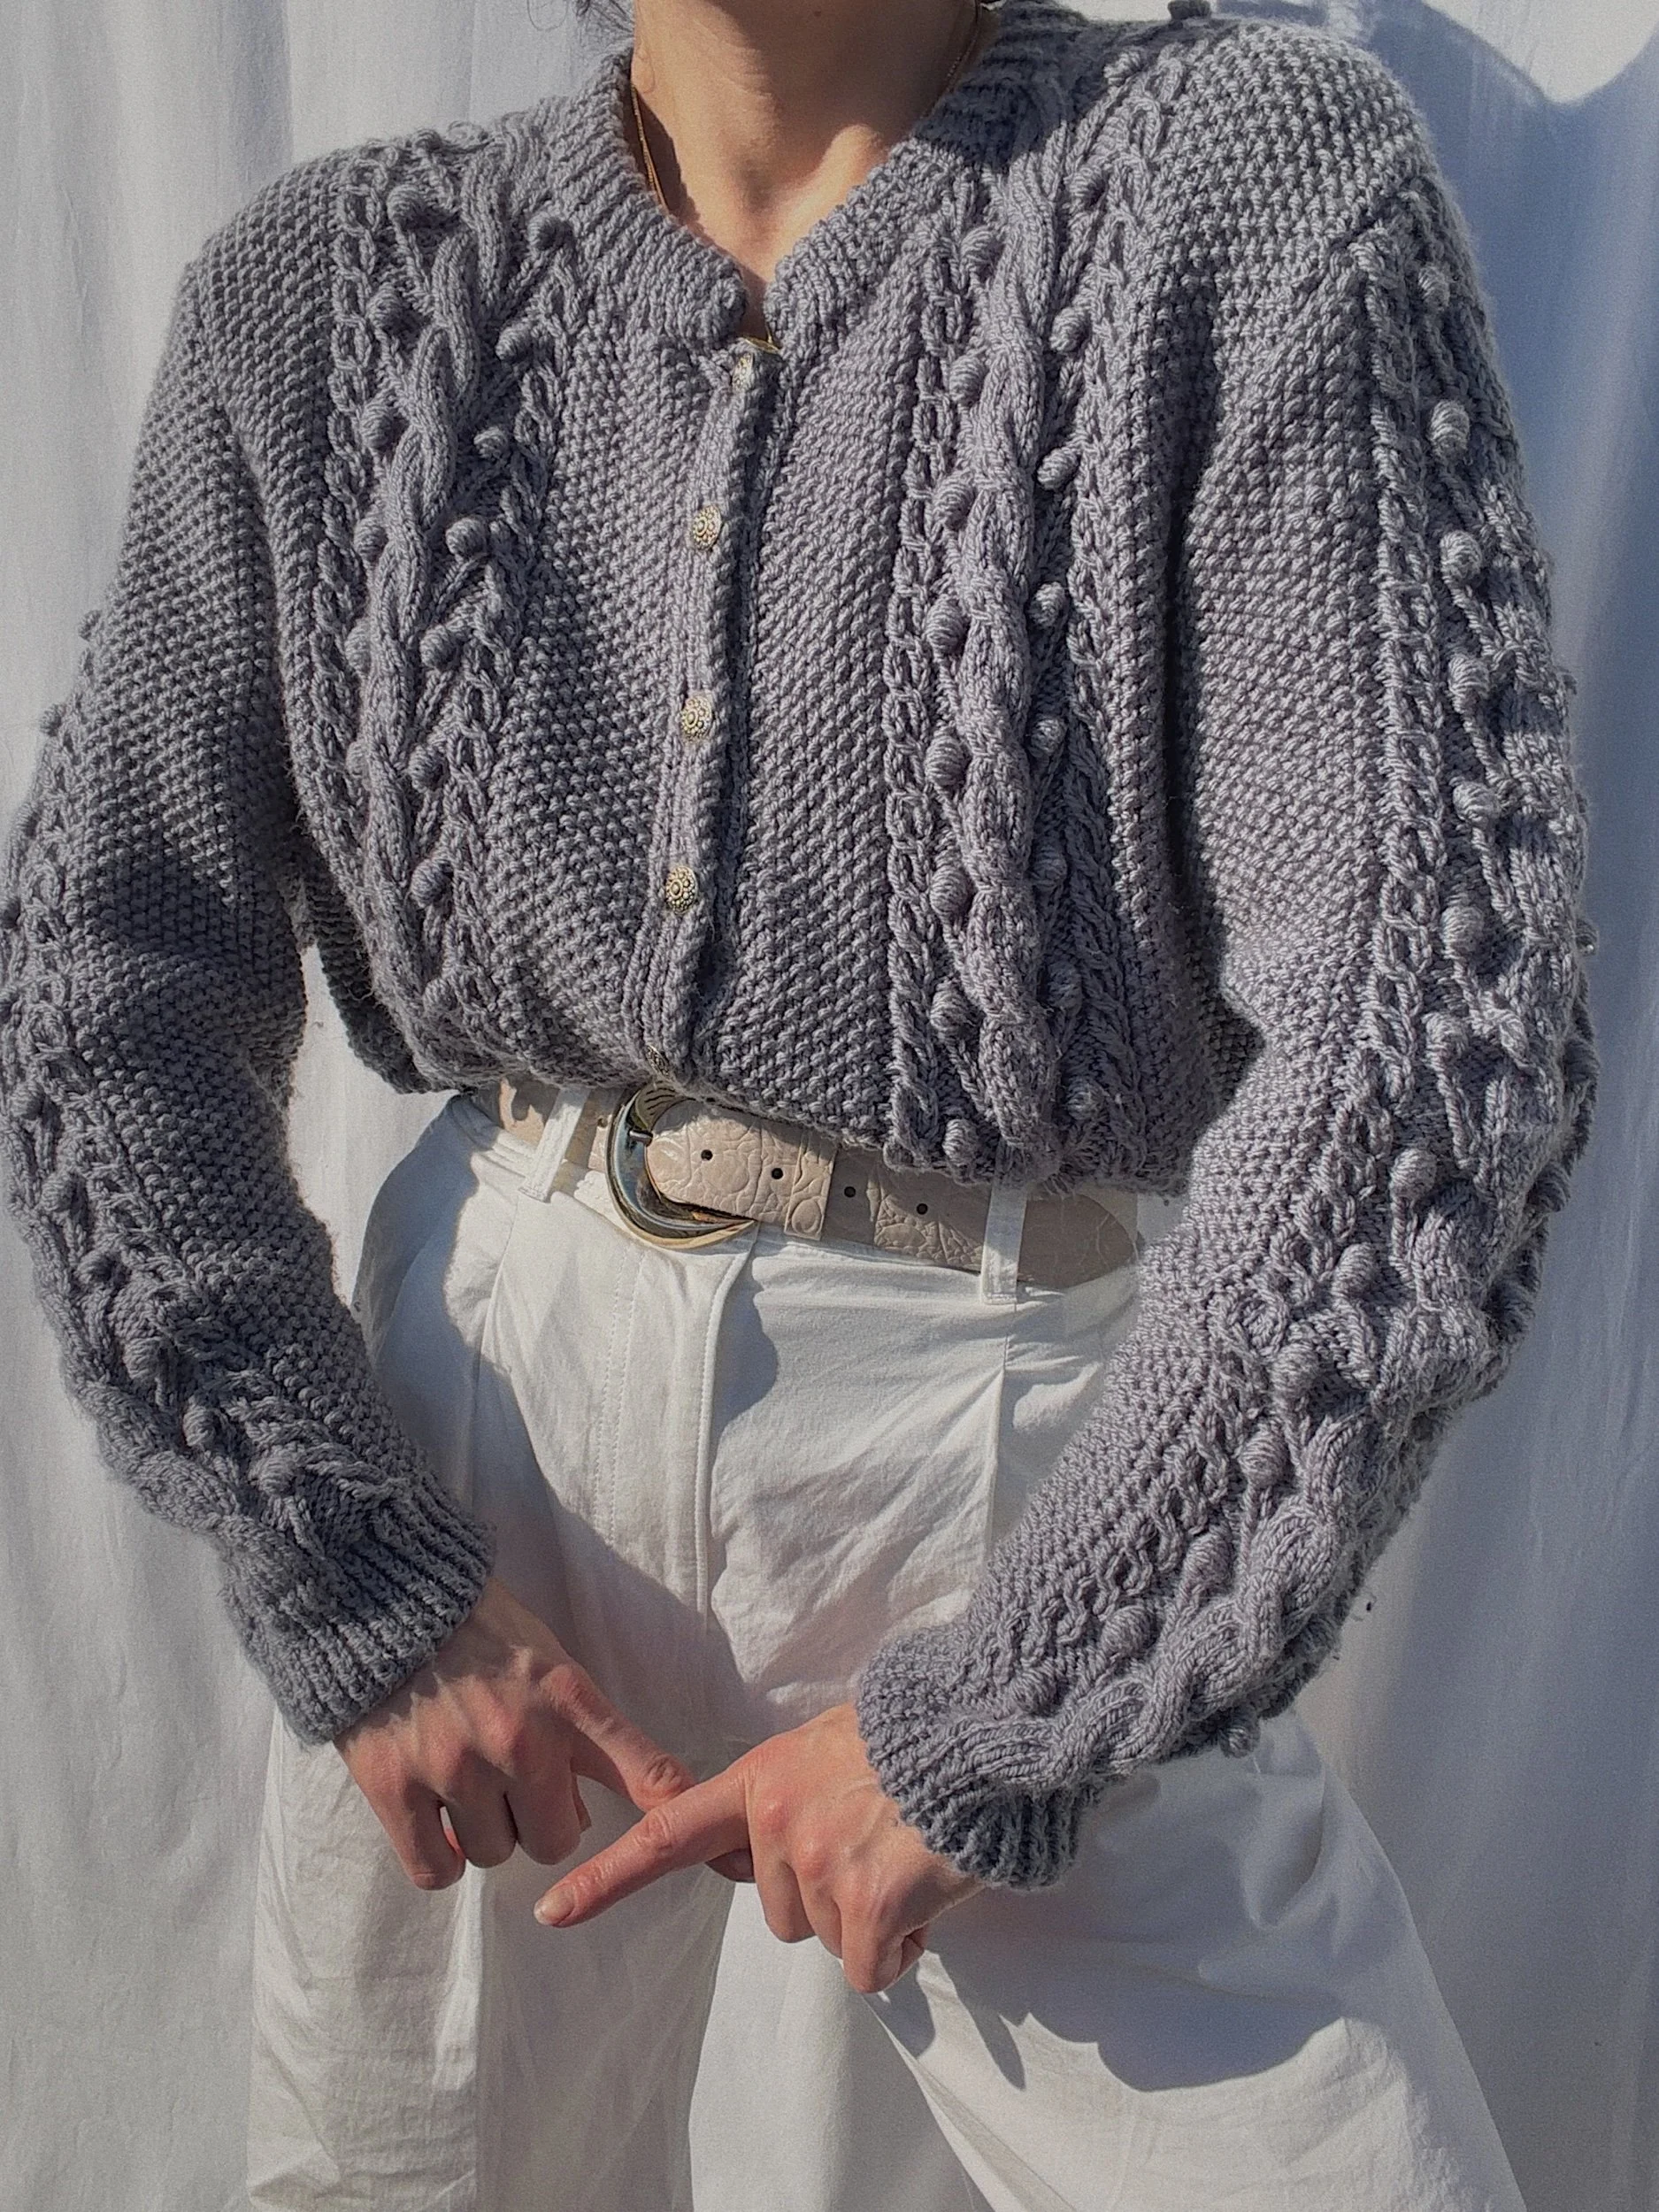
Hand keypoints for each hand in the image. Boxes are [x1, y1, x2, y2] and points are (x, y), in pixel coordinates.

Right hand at [335, 1576, 695, 1889]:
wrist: (384, 1601)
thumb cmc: (477, 1631)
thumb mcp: (551, 1660)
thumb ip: (583, 1728)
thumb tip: (602, 1808)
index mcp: (565, 1698)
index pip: (638, 1766)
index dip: (670, 1808)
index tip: (708, 1847)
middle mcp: (518, 1738)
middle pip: (557, 1839)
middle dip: (539, 1819)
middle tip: (511, 1781)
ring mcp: (454, 1765)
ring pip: (494, 1854)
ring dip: (484, 1832)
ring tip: (463, 1779)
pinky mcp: (395, 1787)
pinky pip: (437, 1870)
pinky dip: (439, 1856)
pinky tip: (435, 1817)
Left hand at [533, 1703, 980, 1992]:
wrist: (985, 1730)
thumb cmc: (919, 1736)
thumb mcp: (829, 1745)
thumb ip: (787, 1796)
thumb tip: (767, 1856)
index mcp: (761, 1779)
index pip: (668, 1831)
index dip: (610, 1876)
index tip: (554, 1911)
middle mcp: (777, 1821)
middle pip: (778, 1909)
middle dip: (826, 1895)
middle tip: (875, 1842)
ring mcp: (820, 1862)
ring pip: (826, 1937)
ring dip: (867, 1917)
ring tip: (906, 1854)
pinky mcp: (868, 1902)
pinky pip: (869, 1968)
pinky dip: (899, 1948)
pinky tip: (924, 1892)